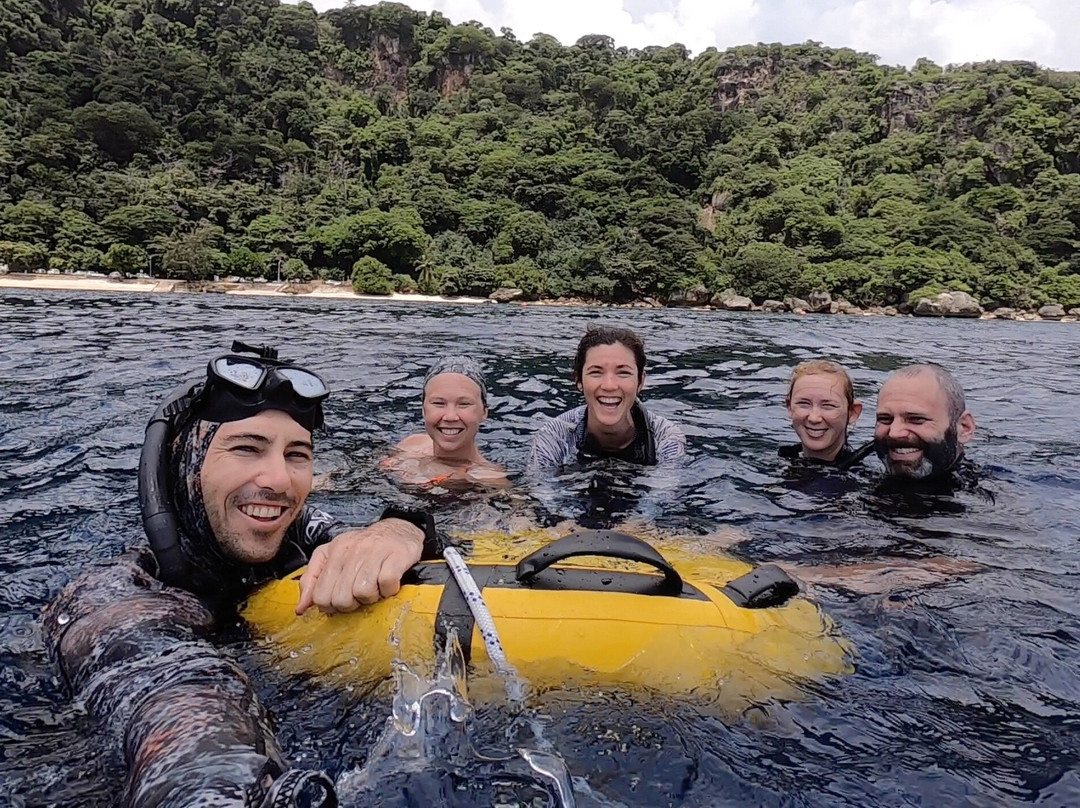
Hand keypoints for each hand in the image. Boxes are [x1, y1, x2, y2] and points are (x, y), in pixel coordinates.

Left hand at [295, 519, 423, 614]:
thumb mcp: (332, 557)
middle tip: (360, 594)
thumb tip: (301, 607)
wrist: (399, 530)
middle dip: (352, 603)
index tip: (341, 599)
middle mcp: (352, 551)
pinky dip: (389, 590)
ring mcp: (375, 552)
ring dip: (371, 597)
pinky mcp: (396, 556)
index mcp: (333, 552)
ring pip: (363, 593)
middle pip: (341, 598)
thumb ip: (312, 580)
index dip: (331, 605)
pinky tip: (388, 584)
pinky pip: (387, 584)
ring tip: (375, 587)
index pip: (320, 595)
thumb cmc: (365, 548)